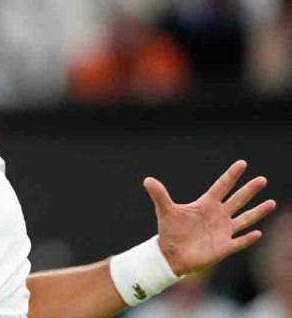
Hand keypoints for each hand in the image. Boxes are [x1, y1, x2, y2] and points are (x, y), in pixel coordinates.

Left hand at [145, 160, 275, 275]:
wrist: (171, 254)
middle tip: (262, 179)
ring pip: (245, 219)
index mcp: (206, 204)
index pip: (221, 186)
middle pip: (237, 200)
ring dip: (257, 212)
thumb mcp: (165, 211)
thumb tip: (147, 180)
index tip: (242, 163)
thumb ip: (159, 195)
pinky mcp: (224, 247)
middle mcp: (219, 215)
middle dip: (249, 190)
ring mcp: (223, 231)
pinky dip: (247, 238)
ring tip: (270, 203)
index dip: (231, 175)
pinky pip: (239, 242)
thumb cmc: (171, 231)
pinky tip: (257, 233)